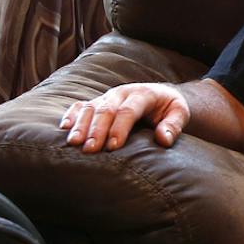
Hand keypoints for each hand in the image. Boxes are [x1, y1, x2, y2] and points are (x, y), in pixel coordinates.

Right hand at [58, 82, 189, 152]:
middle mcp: (122, 93)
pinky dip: (72, 115)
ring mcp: (108, 96)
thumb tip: (163, 139)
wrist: (161, 96)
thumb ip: (174, 125)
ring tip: (73, 143)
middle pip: (106, 109)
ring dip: (81, 125)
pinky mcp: (99, 102)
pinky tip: (64, 128)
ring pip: (90, 107)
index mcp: (143, 94)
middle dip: (97, 130)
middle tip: (90, 150)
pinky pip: (81, 105)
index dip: (119, 128)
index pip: (128, 110)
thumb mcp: (180, 113)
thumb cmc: (170, 108)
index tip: (113, 147)